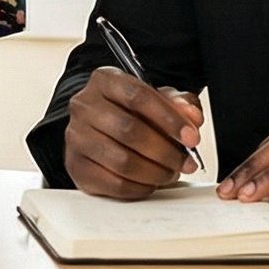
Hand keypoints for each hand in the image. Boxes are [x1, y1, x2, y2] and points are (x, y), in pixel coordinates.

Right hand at [63, 67, 205, 199]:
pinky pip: (114, 184)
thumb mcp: (157, 99)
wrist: (98, 129)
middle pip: (129, 130)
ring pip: (122, 161)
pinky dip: (140, 187)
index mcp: (104, 80)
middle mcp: (84, 106)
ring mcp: (76, 137)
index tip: (191, 137)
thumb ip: (179, 104)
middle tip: (186, 161)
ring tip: (170, 172)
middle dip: (166, 151)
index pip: (137, 96)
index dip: (169, 119)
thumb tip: (192, 117)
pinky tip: (150, 182)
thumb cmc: (130, 112)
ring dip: (155, 172)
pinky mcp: (76, 167)